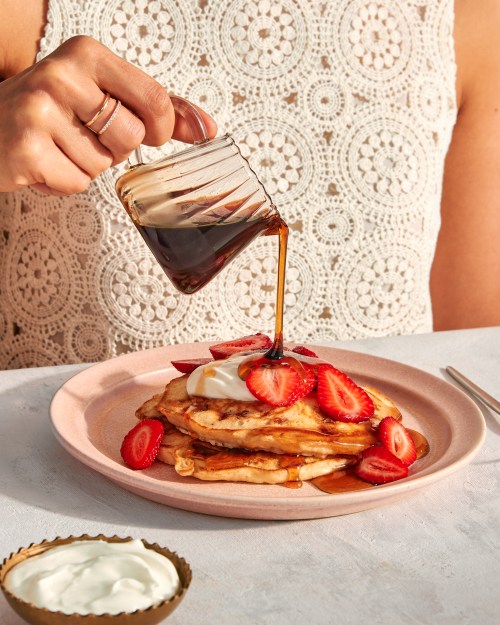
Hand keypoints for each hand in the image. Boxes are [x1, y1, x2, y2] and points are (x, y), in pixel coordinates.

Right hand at [0, 36, 216, 195]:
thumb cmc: (49, 111)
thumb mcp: (100, 93)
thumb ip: (156, 107)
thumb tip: (206, 128)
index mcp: (86, 55)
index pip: (155, 100)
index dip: (159, 128)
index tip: (147, 132)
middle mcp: (62, 76)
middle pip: (132, 138)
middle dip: (114, 148)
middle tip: (80, 133)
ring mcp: (40, 111)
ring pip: (104, 165)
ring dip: (86, 165)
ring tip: (57, 145)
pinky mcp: (27, 149)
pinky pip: (77, 183)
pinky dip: (63, 182)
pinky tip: (42, 161)